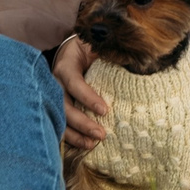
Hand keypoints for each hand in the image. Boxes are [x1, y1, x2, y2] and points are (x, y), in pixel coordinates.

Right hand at [51, 36, 109, 152]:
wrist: (76, 47)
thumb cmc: (91, 47)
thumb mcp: (99, 45)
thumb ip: (112, 54)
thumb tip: (137, 65)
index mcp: (67, 64)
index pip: (73, 82)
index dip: (87, 97)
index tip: (104, 110)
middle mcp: (55, 81)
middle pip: (62, 105)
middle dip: (81, 122)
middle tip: (100, 135)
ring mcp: (52, 94)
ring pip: (57, 117)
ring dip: (73, 134)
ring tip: (91, 145)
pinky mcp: (55, 105)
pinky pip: (59, 122)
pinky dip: (70, 135)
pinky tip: (82, 144)